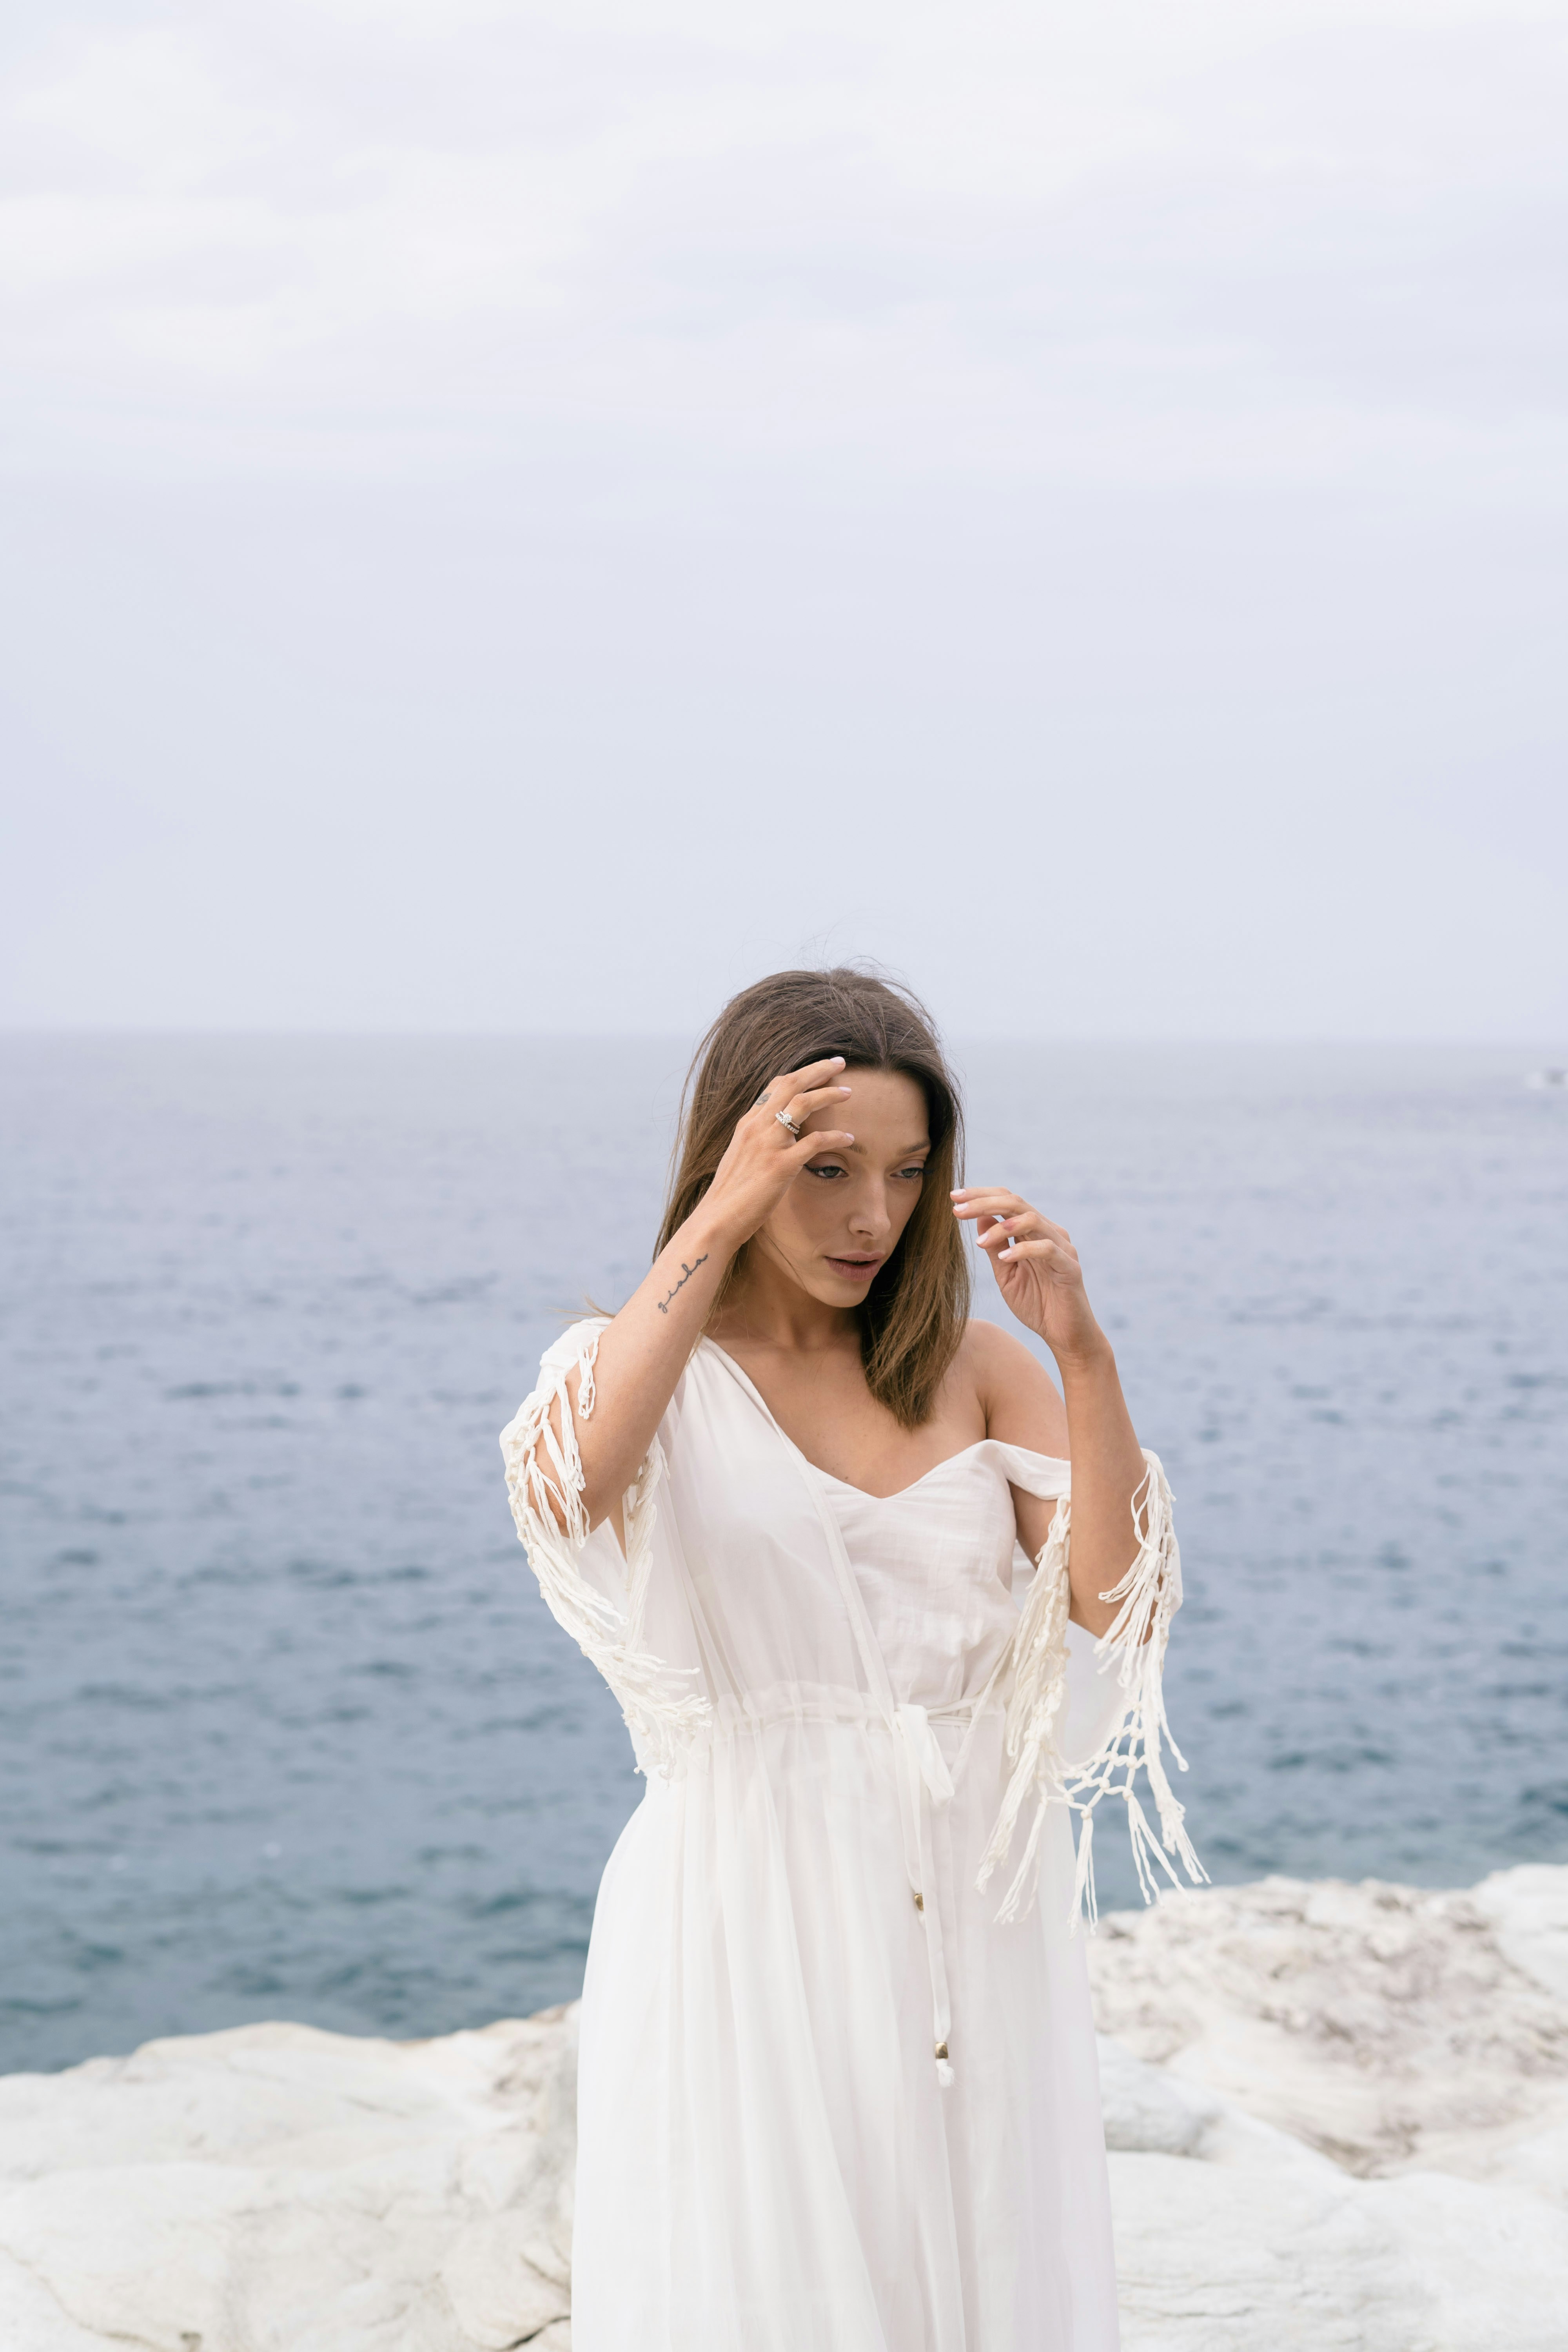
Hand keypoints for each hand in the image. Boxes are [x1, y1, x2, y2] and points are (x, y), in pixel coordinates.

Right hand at [699, 1059, 855, 1248]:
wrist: (717, 1220)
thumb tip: (779, 1138)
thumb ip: (759, 1142)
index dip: (800, 1073)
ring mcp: (768, 1144)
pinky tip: (849, 1139)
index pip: (775, 1086)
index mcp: (747, 1123)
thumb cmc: (731, 1195)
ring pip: (803, 1104)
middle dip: (817, 1069)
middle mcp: (756, 1127)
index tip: (819, 1068)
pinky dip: (835, 1137)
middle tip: (840, 1062)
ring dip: (829, 1094)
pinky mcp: (780, 1165)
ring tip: (848, 1092)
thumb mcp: (742, 1158)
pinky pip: (815, 1142)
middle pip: (790, 1084)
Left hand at [951, 1186, 1107, 1365]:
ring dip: (1001, 1227)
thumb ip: (995, 1247)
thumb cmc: (1037, 1304)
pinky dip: (1023, 1250)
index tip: (953, 1198)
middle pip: (1016, 1202)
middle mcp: (1049, 1233)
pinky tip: (1004, 1259)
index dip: (980, 1196)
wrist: (1065, 1336)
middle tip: (957, 1209)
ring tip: (979, 1242)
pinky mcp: (1070, 1267)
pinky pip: (1046, 1249)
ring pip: (1031, 1219)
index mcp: (1033, 1232)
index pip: (1007, 1201)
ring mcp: (1062, 1248)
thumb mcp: (1006, 1274)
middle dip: (983, 1202)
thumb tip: (979, 1218)